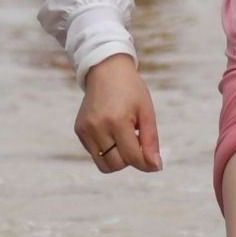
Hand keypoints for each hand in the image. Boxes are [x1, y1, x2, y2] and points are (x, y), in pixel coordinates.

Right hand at [74, 54, 161, 174]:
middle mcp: (97, 127)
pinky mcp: (79, 130)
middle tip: (137, 140)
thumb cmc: (130, 89)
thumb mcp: (146, 111)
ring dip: (118, 159)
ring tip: (124, 138)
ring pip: (104, 165)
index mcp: (117, 120)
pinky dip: (106, 150)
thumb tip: (155, 167)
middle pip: (117, 165)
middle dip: (131, 159)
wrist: (106, 69)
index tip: (154, 161)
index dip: (146, 163)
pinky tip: (111, 131)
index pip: (132, 157)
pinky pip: (95, 154)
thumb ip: (151, 140)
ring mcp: (85, 130)